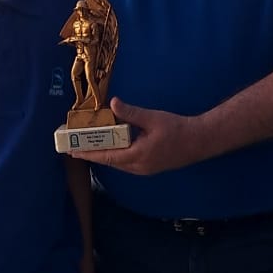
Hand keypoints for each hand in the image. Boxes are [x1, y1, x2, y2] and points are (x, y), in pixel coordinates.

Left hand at [88, 98, 209, 176]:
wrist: (200, 141)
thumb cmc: (178, 129)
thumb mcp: (152, 118)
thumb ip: (131, 113)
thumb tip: (113, 103)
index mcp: (137, 156)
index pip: (107, 157)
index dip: (89, 153)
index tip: (73, 151)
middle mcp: (138, 167)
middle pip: (110, 161)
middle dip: (93, 153)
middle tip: (76, 145)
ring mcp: (144, 169)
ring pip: (118, 163)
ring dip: (104, 154)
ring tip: (90, 145)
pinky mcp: (149, 166)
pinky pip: (127, 162)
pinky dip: (116, 154)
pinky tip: (112, 145)